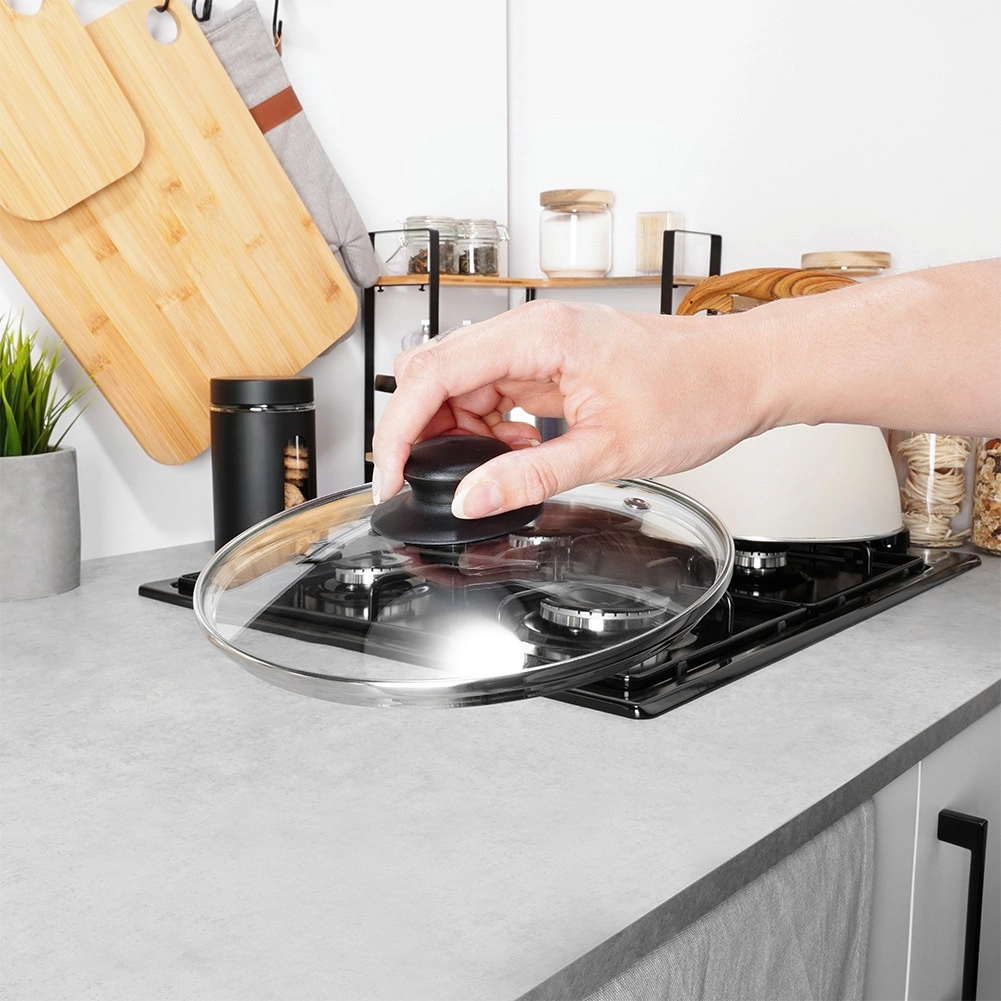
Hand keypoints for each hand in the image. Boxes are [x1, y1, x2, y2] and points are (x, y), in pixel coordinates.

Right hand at [372, 299, 772, 518]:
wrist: (741, 374)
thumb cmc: (696, 391)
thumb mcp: (608, 448)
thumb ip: (531, 475)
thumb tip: (471, 499)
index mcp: (540, 336)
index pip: (435, 374)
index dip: (401, 430)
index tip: (391, 476)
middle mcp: (533, 331)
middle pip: (437, 375)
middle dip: (422, 432)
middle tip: (425, 483)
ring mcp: (541, 346)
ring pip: (463, 387)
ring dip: (459, 434)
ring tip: (486, 472)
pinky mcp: (552, 363)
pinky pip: (496, 394)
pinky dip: (491, 429)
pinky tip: (515, 453)